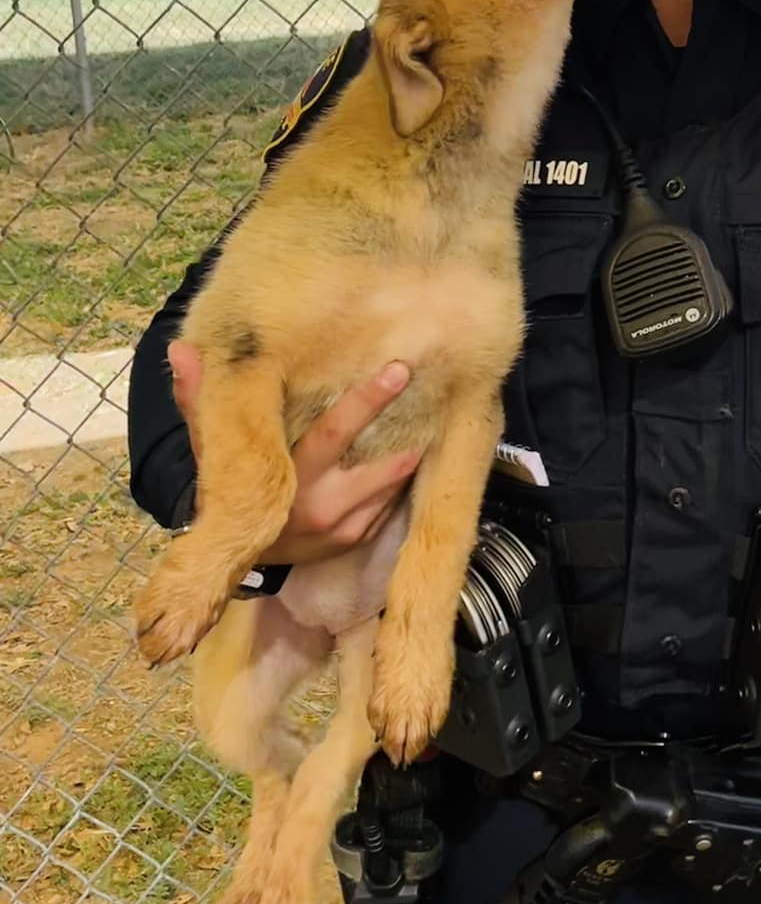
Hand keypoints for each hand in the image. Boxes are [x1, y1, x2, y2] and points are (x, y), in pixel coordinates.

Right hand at [168, 340, 419, 565]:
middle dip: (400, 430)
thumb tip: (182, 349)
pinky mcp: (353, 541)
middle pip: (371, 464)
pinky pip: (388, 509)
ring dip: (410, 456)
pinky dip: (401, 482)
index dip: (367, 402)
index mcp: (288, 479)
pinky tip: (413, 454)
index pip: (334, 435)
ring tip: (435, 420)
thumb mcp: (212, 448)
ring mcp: (341, 529)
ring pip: (389, 487)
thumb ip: (198, 399)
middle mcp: (319, 506)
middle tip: (424, 388)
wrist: (234, 553)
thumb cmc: (228, 487)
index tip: (396, 371)